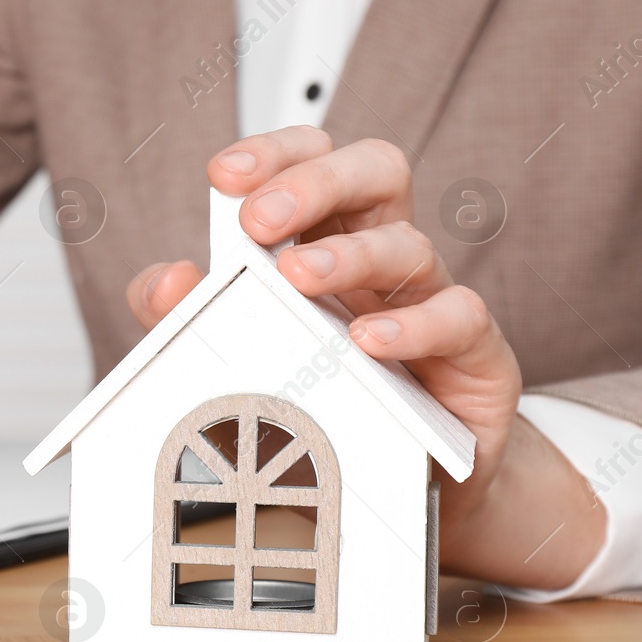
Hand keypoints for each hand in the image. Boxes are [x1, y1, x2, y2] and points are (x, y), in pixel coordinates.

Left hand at [124, 126, 604, 587]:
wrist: (400, 487)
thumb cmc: (322, 400)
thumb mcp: (239, 355)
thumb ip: (184, 315)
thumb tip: (168, 280)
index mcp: (329, 238)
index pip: (315, 162)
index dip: (275, 154)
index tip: (226, 175)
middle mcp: (383, 258)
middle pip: (375, 174)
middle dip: (314, 183)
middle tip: (258, 220)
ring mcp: (431, 301)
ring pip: (408, 246)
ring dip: (349, 255)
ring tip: (296, 276)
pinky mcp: (473, 356)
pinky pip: (459, 320)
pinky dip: (414, 325)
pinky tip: (368, 339)